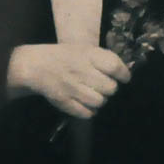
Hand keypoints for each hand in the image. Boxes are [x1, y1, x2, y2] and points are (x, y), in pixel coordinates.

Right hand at [7, 43, 130, 118]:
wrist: (37, 66)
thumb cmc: (65, 56)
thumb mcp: (84, 49)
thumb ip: (103, 59)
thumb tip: (124, 71)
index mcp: (88, 55)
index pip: (114, 66)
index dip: (124, 74)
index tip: (125, 77)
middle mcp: (81, 71)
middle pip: (110, 88)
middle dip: (110, 87)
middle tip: (104, 84)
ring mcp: (73, 89)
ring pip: (100, 102)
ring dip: (100, 99)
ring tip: (94, 93)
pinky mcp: (65, 103)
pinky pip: (87, 113)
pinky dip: (90, 110)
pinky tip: (85, 102)